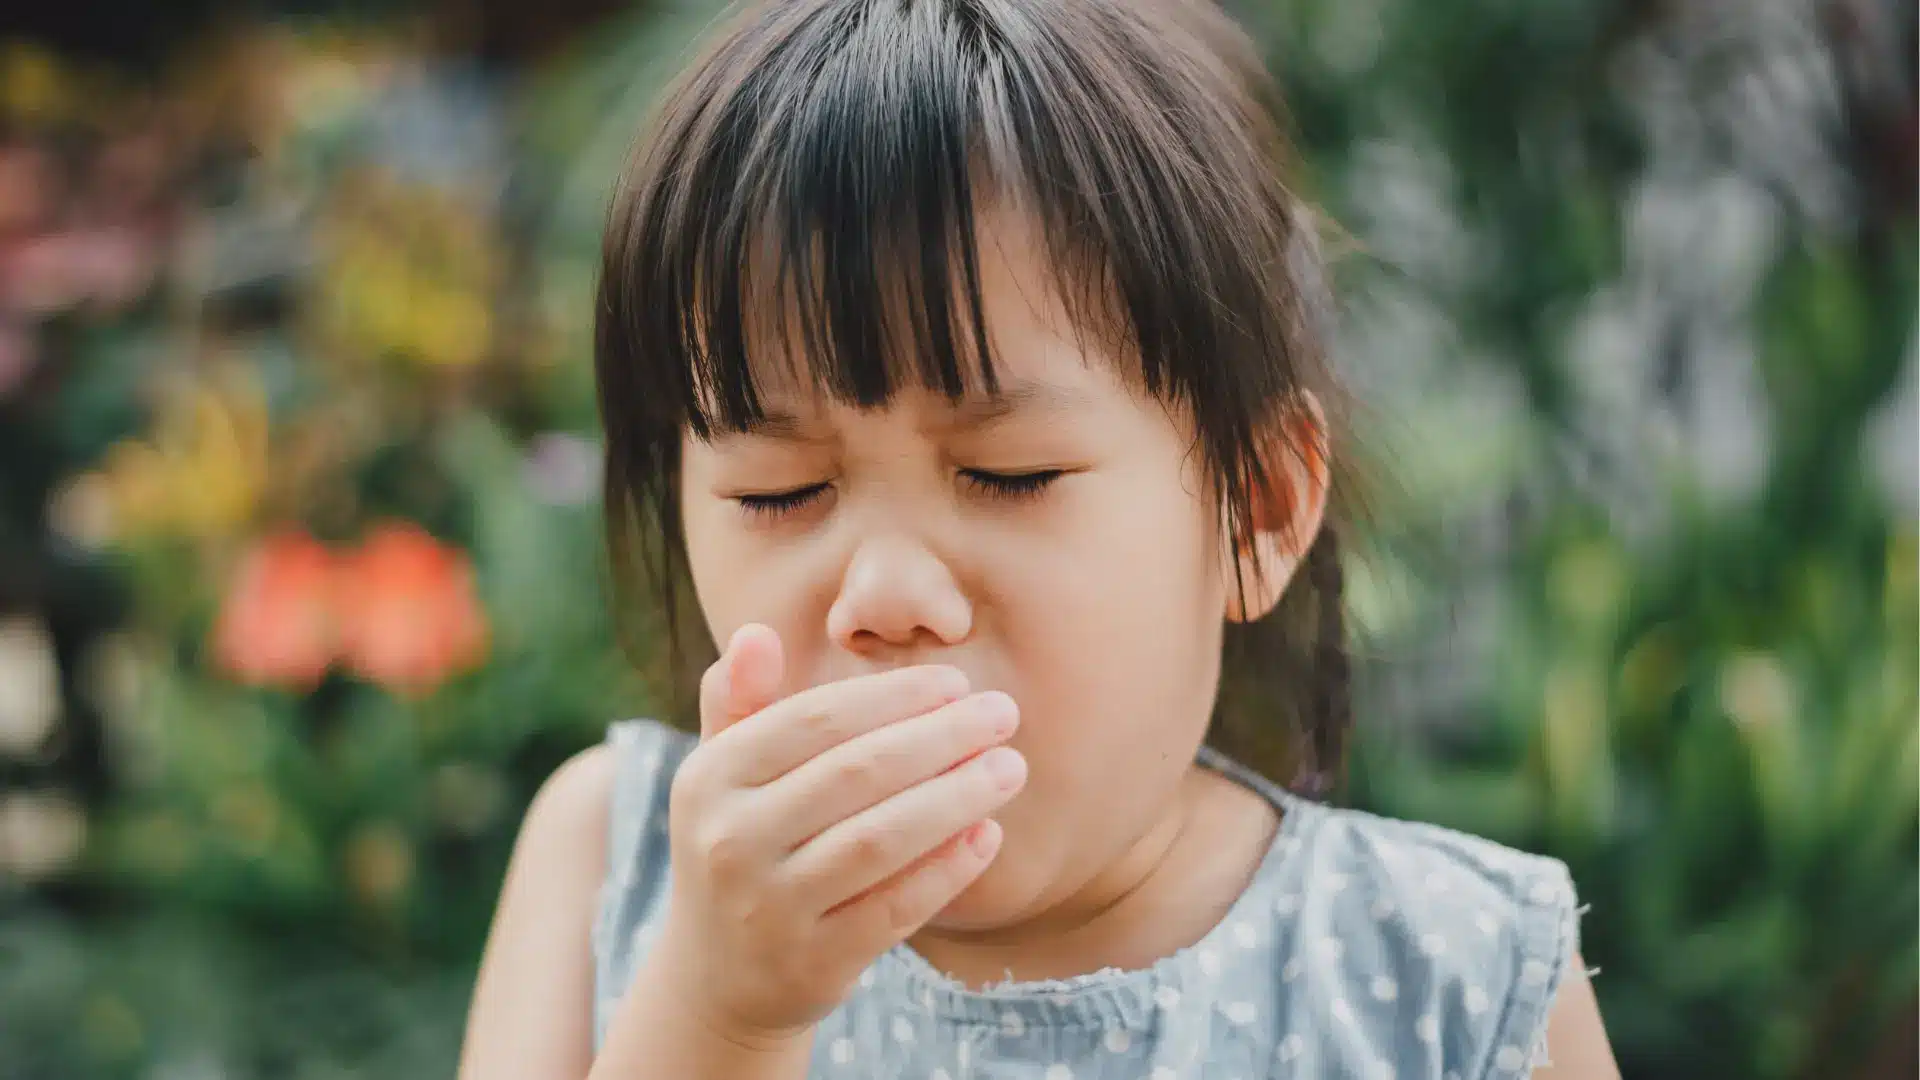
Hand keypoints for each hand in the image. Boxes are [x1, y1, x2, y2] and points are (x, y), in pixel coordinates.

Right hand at [647, 624, 1025, 1046]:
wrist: (717, 979)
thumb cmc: (740, 847)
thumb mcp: (720, 776)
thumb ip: (739, 702)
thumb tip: (757, 632)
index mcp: (709, 777)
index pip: (814, 719)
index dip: (893, 696)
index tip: (957, 682)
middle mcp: (730, 840)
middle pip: (856, 774)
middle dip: (941, 737)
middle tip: (1004, 714)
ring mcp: (770, 907)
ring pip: (880, 839)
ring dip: (956, 797)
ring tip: (1010, 768)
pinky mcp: (812, 962)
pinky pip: (895, 908)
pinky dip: (947, 869)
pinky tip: (989, 835)